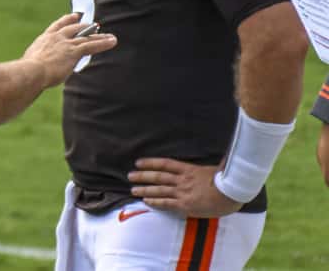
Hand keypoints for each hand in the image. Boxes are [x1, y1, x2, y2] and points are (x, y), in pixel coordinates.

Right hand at [23, 13, 116, 87]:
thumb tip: (37, 70)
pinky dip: (103, 43)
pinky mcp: (74, 51)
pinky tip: (112, 41)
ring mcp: (66, 43)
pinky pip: (92, 45)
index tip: (74, 16)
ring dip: (99, 36)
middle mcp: (56, 37)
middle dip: (85, 26)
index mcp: (44, 39)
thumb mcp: (30, 62)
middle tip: (95, 24)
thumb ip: (38, 62)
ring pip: (86, 37)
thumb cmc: (27, 71)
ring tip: (110, 36)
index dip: (67, 20)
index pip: (58, 26)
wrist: (31, 71)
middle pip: (74, 28)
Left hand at [128, 158, 243, 217]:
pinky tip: (146, 201)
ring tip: (133, 190)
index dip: (150, 162)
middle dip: (142, 176)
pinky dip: (155, 202)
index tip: (138, 162)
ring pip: (159, 189)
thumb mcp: (215, 168)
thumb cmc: (229, 181)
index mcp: (189, 170)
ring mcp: (183, 192)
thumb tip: (212, 158)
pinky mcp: (186, 205)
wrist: (234, 192)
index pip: (165, 164)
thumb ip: (206, 165)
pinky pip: (167, 203)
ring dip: (145, 190)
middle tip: (130, 176)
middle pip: (158, 176)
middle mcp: (183, 180)